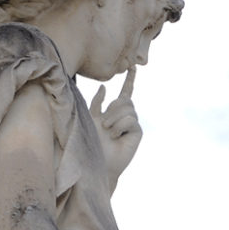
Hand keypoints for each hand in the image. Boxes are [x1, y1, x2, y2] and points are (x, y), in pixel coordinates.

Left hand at [89, 67, 141, 186]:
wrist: (97, 162)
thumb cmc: (91, 142)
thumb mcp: (90, 118)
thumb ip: (96, 103)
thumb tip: (103, 87)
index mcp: (114, 110)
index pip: (125, 92)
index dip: (129, 80)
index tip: (134, 67)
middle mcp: (125, 116)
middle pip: (124, 100)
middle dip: (112, 109)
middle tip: (104, 125)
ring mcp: (133, 123)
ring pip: (127, 108)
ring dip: (114, 119)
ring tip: (109, 132)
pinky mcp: (138, 132)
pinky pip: (131, 120)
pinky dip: (120, 126)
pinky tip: (116, 136)